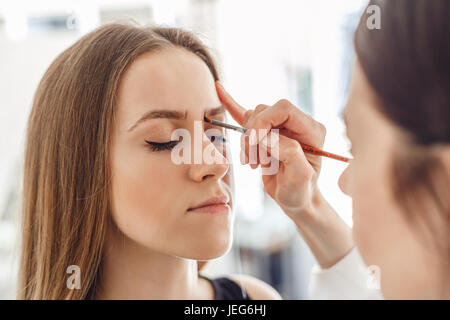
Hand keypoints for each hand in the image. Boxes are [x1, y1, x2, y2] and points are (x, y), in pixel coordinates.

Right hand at [215, 81, 326, 219]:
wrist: (294, 199)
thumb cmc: (300, 191)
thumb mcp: (300, 177)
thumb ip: (290, 153)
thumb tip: (266, 137)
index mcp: (311, 129)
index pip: (284, 109)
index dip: (265, 122)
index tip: (254, 143)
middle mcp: (296, 124)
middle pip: (266, 113)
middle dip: (253, 136)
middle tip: (253, 161)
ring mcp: (279, 127)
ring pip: (253, 118)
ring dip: (247, 141)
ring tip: (252, 162)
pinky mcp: (264, 134)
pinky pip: (245, 115)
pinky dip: (232, 105)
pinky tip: (220, 90)